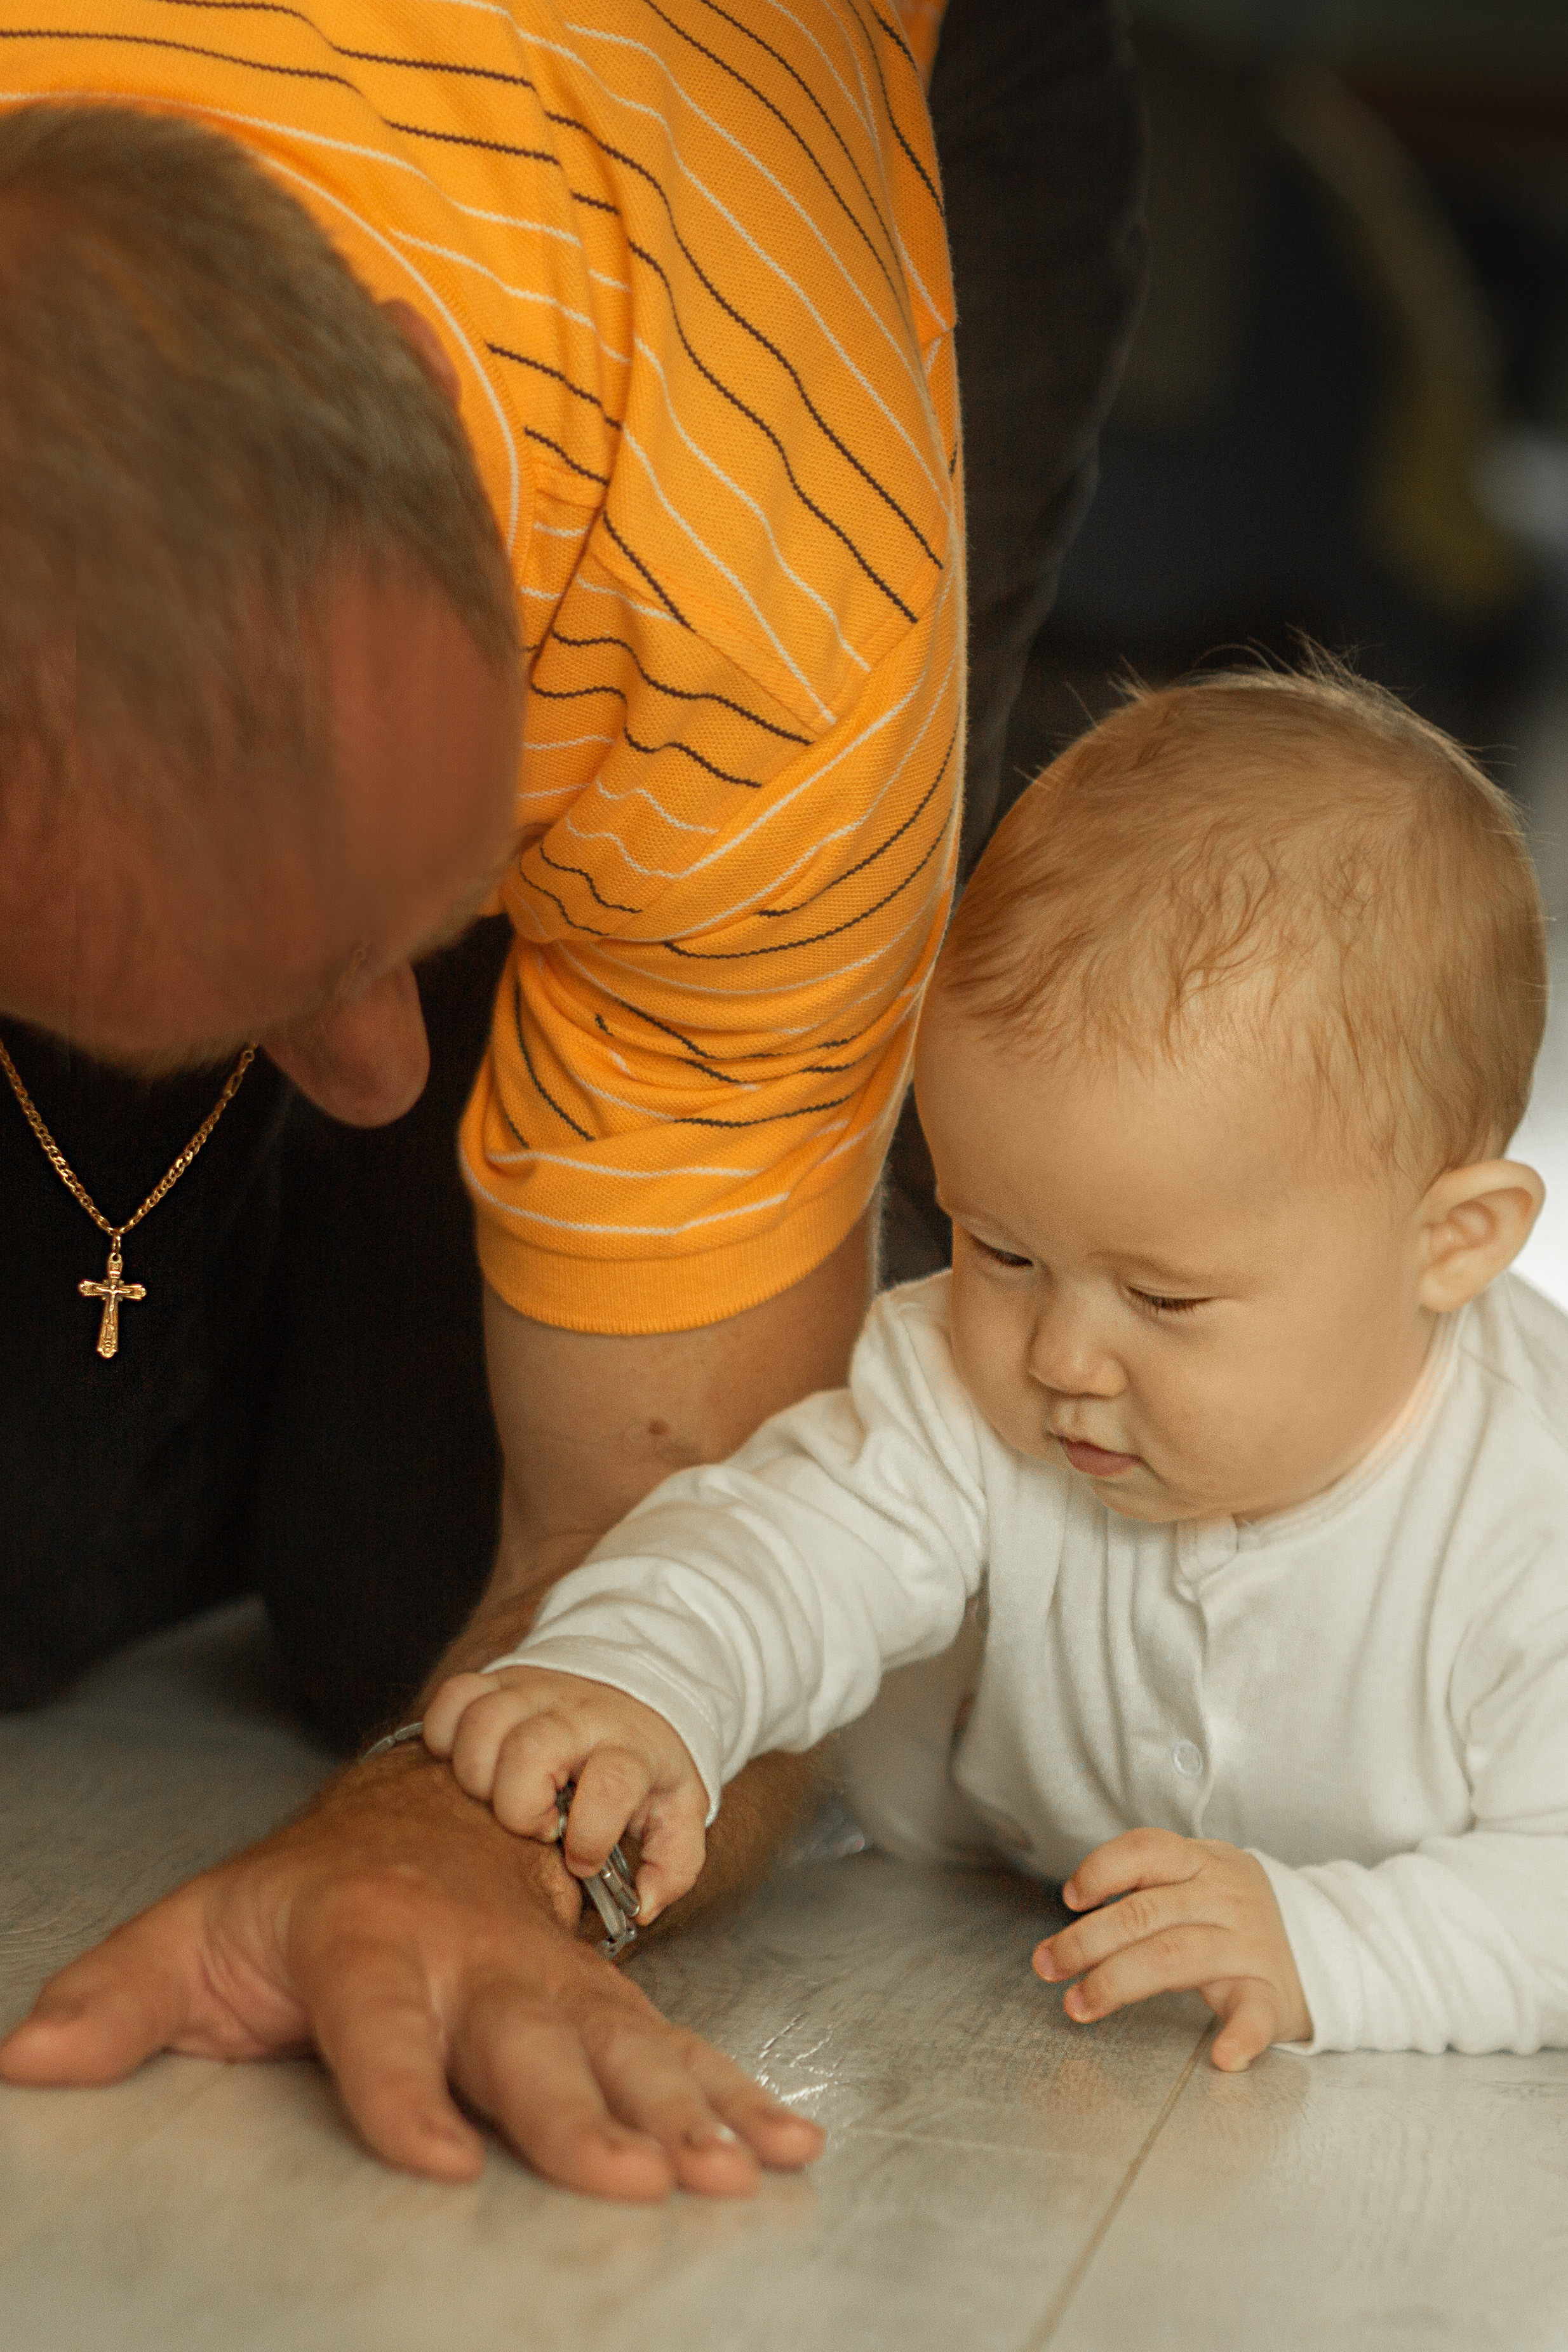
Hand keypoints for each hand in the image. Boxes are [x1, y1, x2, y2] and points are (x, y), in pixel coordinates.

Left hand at [0, 1751, 821, 2198]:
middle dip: (589, 2113)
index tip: (439, 2163)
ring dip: (690, 2106)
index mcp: (368, 1943)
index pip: (379, 2026)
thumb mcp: (198, 1932)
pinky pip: (678, 2045)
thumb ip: (117, 1999)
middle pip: (529, 2042)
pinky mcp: (601, 1995)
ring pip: (626, 2042)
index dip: (403, 2096)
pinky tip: (786, 2143)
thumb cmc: (300, 1900)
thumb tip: (24, 2064)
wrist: (423, 1806)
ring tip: (744, 2165)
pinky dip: (737, 2091)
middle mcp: (473, 1959)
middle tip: (648, 2177)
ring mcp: (550, 1976)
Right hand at [424, 1666, 709, 1922]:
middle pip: (530, 1750)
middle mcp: (580, 1713)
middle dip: (519, 1807)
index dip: (590, 1835)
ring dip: (479, 1775)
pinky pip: (453, 1697)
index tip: (582, 1858)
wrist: (636, 1685)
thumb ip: (672, 1864)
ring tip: (498, 1798)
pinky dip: (447, 1735)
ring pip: (483, 1722)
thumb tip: (643, 1907)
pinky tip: (473, 1765)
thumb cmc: (645, 1762)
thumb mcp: (678, 1810)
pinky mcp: (498, 1679)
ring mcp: (535, 1690)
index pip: (611, 1784)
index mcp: (630, 1748)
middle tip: (534, 1826)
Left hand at [1032, 1829, 1311, 2069]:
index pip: (1146, 1850)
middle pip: (1145, 1914)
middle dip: (1086, 1941)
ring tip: (1078, 2005)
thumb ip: (1147, 1887)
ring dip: (1118, 1983)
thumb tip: (1078, 1905)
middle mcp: (1227, 1898)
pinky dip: (1240, 2036)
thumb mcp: (1198, 1879)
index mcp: (1204, 1863)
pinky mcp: (1272, 1995)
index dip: (1102, 1870)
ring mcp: (1250, 1946)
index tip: (1071, 1898)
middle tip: (1047, 1965)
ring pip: (1175, 1957)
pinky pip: (1257, 2015)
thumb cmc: (1232, 1917)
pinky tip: (1221, 2055)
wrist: (1320, 1950)